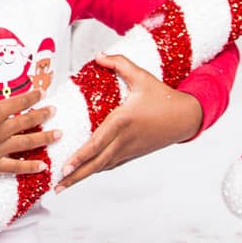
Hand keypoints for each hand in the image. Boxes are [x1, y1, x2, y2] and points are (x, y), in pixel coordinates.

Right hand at [0, 66, 61, 179]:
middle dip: (43, 115)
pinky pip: (15, 167)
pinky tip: (43, 167)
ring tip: (59, 135)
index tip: (42, 94)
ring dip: (44, 138)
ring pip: (27, 143)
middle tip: (55, 111)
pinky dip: (30, 168)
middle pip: (27, 122)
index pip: (19, 102)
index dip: (32, 97)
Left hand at [52, 51, 202, 193]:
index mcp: (122, 121)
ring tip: (63, 185)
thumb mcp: (141, 76)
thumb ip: (119, 63)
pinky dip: (96, 169)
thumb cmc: (163, 97)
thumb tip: (99, 55)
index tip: (65, 167)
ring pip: (102, 166)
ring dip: (82, 176)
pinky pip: (111, 164)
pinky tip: (84, 173)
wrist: (185, 117)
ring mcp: (129, 149)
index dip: (80, 157)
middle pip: (96, 162)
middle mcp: (124, 139)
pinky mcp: (133, 153)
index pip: (97, 143)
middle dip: (75, 176)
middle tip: (56, 186)